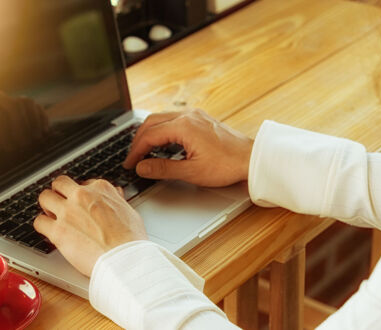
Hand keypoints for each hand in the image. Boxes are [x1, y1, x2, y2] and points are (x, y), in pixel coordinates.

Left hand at [33, 176, 147, 275]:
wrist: (124, 259)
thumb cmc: (131, 240)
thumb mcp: (129, 210)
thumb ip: (116, 200)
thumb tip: (115, 195)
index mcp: (101, 189)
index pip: (83, 183)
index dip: (80, 194)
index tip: (80, 203)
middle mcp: (82, 196)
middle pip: (60, 183)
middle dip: (59, 193)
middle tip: (61, 204)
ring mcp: (68, 212)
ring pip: (45, 197)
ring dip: (47, 206)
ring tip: (52, 216)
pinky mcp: (58, 231)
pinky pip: (39, 222)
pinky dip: (42, 227)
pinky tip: (49, 232)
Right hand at [123, 109, 253, 186]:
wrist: (251, 159)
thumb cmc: (227, 165)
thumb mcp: (191, 172)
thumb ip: (163, 169)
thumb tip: (142, 167)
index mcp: (184, 126)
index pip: (149, 136)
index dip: (135, 151)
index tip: (130, 164)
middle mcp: (188, 116)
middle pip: (151, 122)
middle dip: (138, 140)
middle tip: (133, 157)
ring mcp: (195, 115)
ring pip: (161, 118)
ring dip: (149, 133)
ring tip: (143, 151)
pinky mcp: (200, 119)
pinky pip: (173, 119)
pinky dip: (162, 130)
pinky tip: (162, 143)